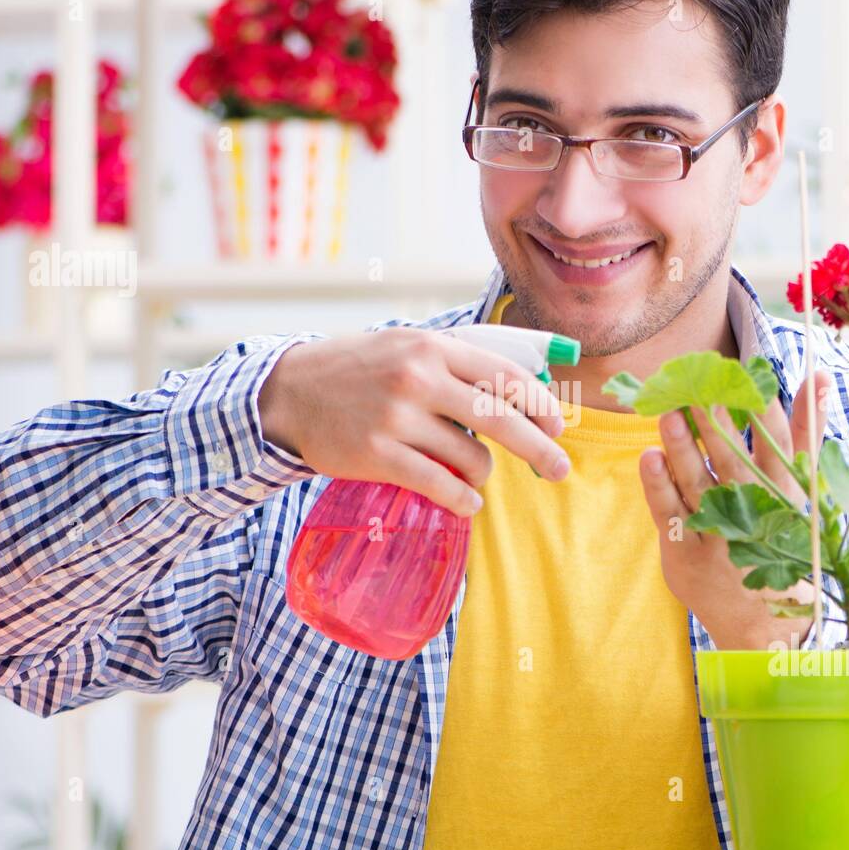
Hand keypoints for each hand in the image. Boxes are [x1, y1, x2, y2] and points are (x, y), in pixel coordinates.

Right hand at [258, 328, 569, 515]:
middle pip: (502, 418)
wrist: (288, 392)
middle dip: (540, 448)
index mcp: (432, 346)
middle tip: (560, 469)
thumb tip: (521, 393)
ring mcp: (397, 417)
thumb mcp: (407, 347)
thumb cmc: (358, 371)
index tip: (558, 426)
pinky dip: (462, 499)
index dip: (540, 405)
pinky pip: (439, 485)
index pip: (505, 375)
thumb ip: (456, 365)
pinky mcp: (376, 454)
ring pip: (471, 457)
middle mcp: (418, 377)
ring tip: (473, 476)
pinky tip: (467, 502)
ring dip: (482, 474)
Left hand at [638, 371, 832, 649]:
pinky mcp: (686, 553)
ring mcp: (718, 535)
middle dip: (712, 420)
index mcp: (787, 497)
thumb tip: (816, 376)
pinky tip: (649, 456)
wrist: (768, 630)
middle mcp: (754, 514)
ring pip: (696, 481)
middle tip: (695, 385)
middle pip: (730, 458)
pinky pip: (668, 513)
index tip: (741, 374)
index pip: (775, 444)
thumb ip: (806, 435)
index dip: (758, 407)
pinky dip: (658, 485)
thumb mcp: (807, 493)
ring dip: (682, 445)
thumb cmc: (788, 548)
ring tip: (667, 412)